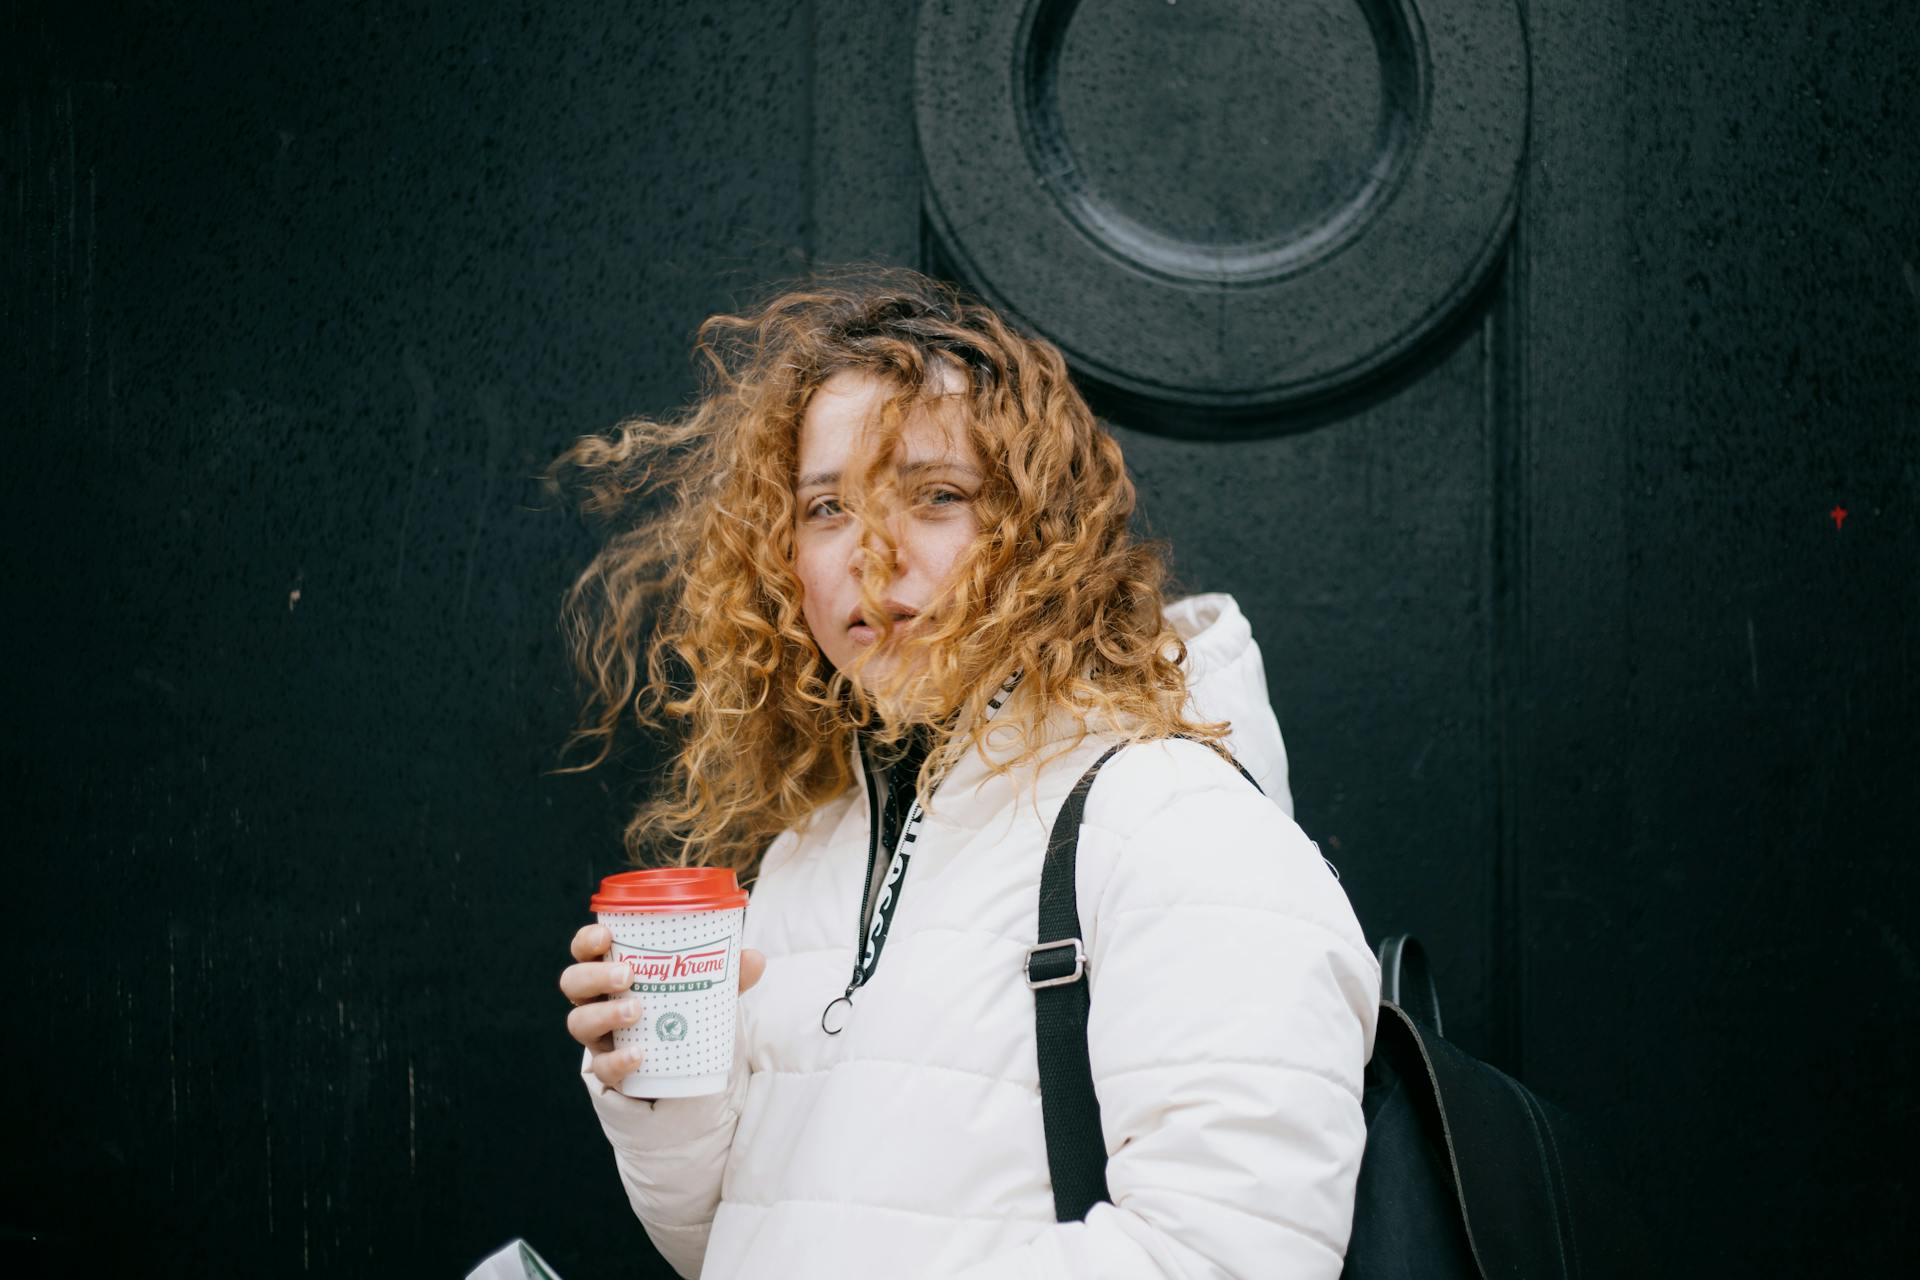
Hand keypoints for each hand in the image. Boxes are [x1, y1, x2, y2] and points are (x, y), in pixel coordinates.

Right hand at [561, 923, 766, 1090]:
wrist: (680, 1064)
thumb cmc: (682, 1008)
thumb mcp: (703, 987)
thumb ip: (728, 973)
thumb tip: (753, 958)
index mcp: (611, 969)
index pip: (585, 949)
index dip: (587, 939)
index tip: (607, 934)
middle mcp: (596, 1000)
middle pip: (573, 982)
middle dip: (595, 975)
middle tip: (628, 975)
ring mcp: (598, 1035)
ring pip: (578, 1022)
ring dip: (605, 1013)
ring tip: (636, 1011)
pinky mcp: (608, 1067)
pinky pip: (601, 1066)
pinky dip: (618, 1060)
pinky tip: (639, 1055)